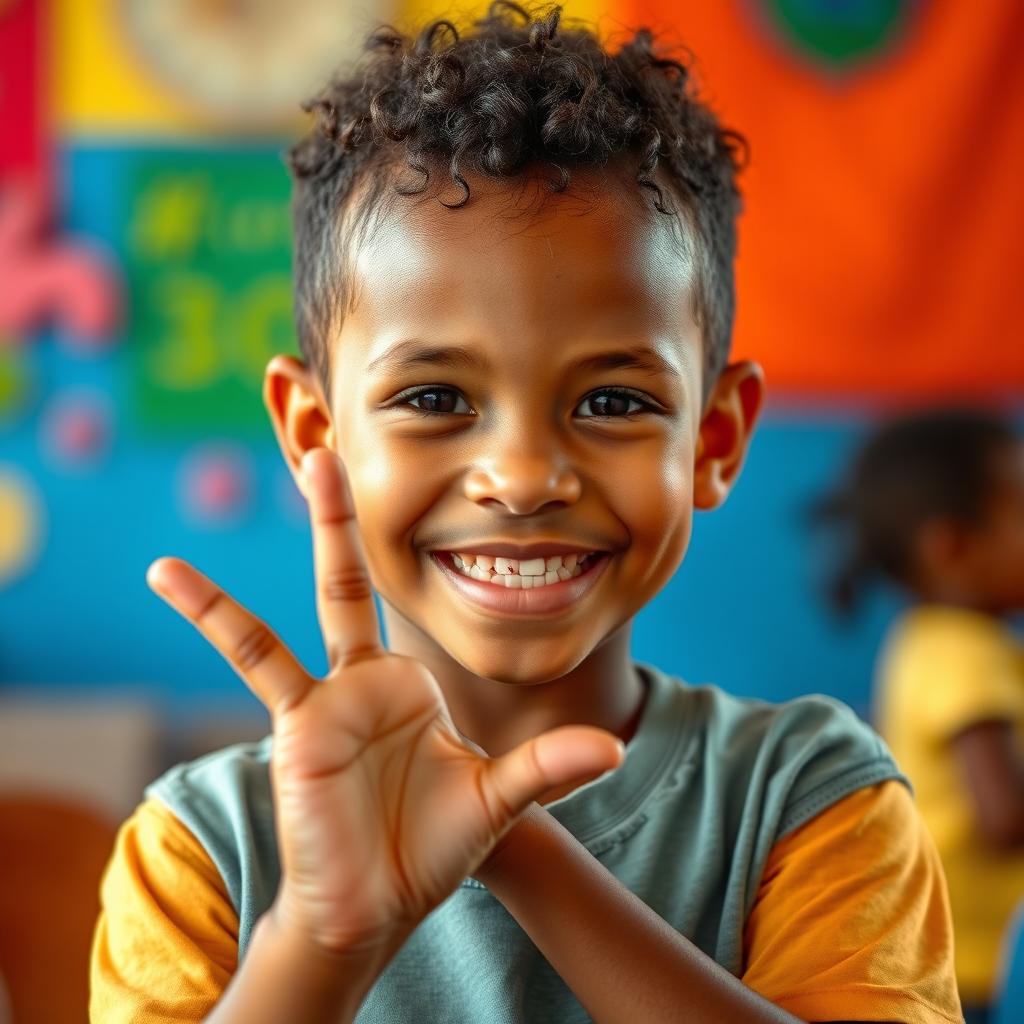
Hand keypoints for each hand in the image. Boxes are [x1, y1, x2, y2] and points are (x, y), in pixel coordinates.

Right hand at [147, 447, 623, 959]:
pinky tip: (170, 574)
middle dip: (345, 516)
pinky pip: (255, 655)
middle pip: (356, 578)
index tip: (434, 500)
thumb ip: (547, 767)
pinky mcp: (298, 721)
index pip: (409, 612)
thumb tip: (614, 750)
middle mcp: (366, 677)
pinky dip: (213, 612)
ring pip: (318, 598)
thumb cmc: (431, 849)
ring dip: (319, 530)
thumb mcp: (499, 799)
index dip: (416, 560)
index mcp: (407, 683)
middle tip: (334, 450)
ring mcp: (329, 694)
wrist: (375, 907)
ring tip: (304, 459)